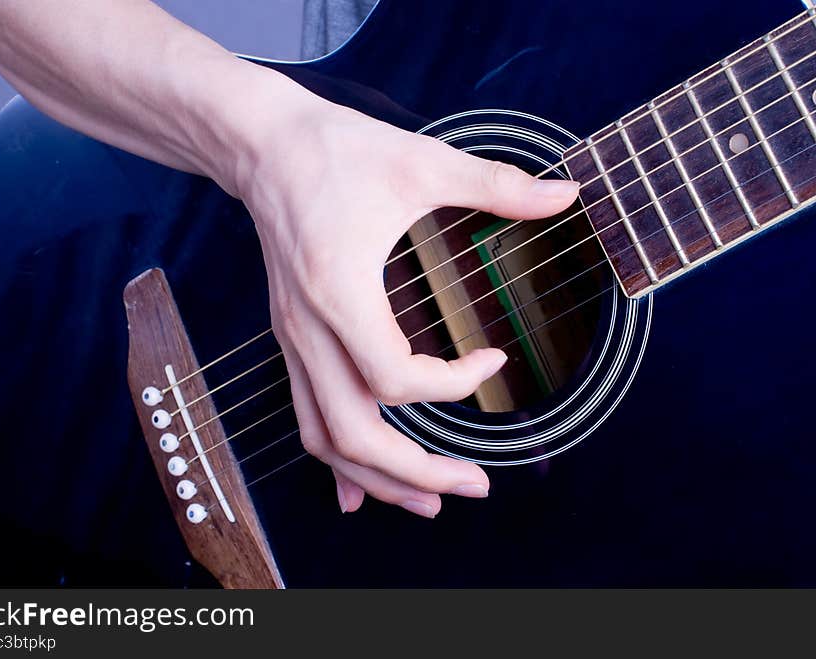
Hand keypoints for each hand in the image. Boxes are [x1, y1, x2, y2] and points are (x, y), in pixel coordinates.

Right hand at [230, 79, 579, 517]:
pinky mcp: (293, 339)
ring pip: (325, 440)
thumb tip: (566, 195)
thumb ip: (497, 184)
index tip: (494, 358)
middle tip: (475, 485)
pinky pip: (306, 417)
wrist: (265, 146)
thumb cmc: (335, 152)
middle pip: (354, 436)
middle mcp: (309, 330)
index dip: (456, 383)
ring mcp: (294, 340)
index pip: (396, 378)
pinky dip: (336, 462)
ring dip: (377, 479)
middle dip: (417, 474)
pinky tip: (356, 492)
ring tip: (429, 503)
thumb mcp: (420, 162)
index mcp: (340, 293)